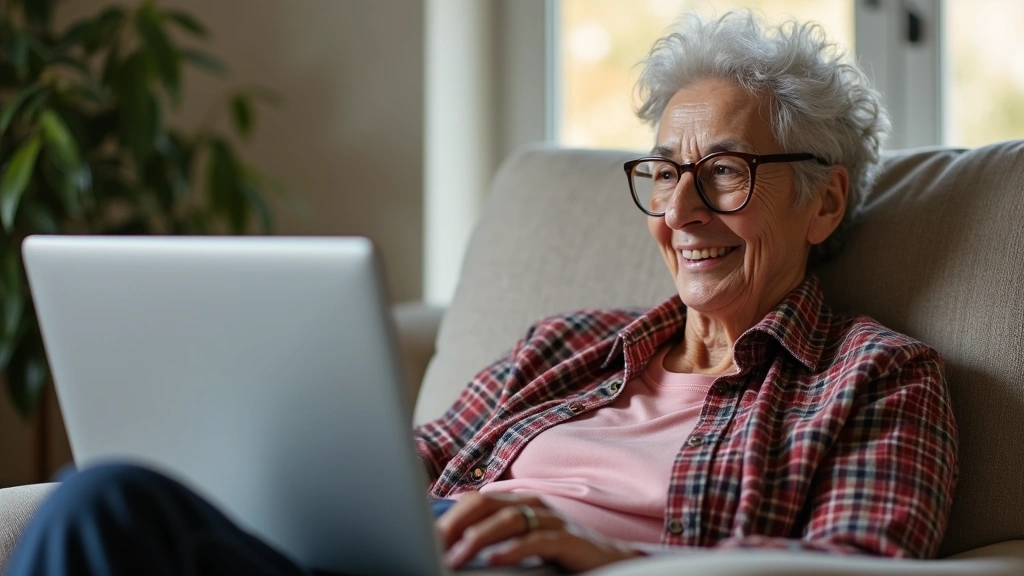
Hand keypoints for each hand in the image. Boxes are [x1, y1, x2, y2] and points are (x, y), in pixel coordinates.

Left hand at [434, 491, 638, 572]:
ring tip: (455, 558)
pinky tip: (494, 559)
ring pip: (508, 520)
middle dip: (455, 523)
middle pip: (486, 503)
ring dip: (477, 539)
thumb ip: (495, 539)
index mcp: (518, 501)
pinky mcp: (567, 538)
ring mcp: (551, 519)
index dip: (449, 515)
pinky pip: (536, 540)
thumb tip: (453, 546)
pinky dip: (513, 549)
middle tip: (432, 543)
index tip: (424, 534)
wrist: (610, 561)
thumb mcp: (522, 542)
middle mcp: (533, 503)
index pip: (476, 500)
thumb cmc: (560, 553)